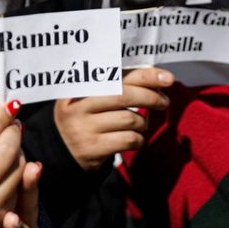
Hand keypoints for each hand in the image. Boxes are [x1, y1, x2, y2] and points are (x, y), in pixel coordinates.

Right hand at [0, 101, 23, 227]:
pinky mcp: (3, 223)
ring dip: (19, 151)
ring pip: (17, 169)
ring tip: (13, 142)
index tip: (8, 105)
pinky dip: (18, 173)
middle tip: (15, 121)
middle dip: (13, 132)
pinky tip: (13, 165)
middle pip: (4, 152)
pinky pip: (17, 189)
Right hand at [53, 67, 172, 171]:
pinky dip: (139, 140)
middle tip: (164, 102)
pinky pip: (128, 140)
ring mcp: (84, 128)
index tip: (167, 78)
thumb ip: (116, 86)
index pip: (116, 76)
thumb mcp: (90, 99)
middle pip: (123, 96)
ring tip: (141, 124)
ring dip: (143, 122)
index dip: (144, 75)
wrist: (61, 151)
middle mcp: (78, 106)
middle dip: (150, 97)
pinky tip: (135, 139)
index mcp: (79, 88)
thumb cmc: (86, 119)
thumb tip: (154, 77)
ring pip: (129, 119)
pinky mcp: (93, 149)